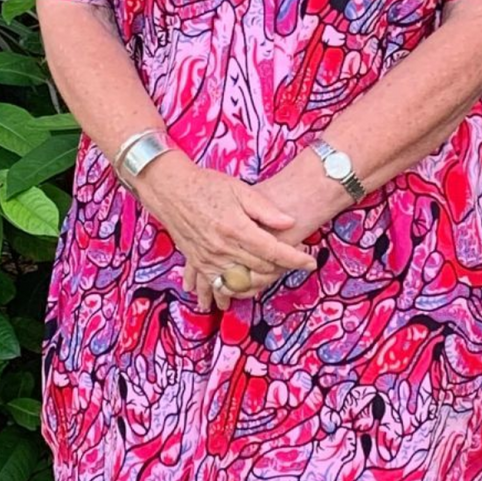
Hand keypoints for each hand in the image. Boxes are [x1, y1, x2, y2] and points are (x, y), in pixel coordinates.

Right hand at [137, 156, 322, 311]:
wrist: (171, 189)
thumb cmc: (207, 185)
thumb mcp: (239, 189)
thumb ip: (265, 209)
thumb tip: (290, 222)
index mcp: (236, 228)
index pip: (273, 251)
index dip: (295, 259)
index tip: (311, 262)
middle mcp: (223, 248)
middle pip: (261, 269)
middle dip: (281, 268)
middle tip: (293, 261)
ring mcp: (208, 258)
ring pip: (240, 283)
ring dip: (259, 284)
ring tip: (272, 278)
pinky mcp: (197, 262)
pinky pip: (216, 285)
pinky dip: (228, 293)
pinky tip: (236, 296)